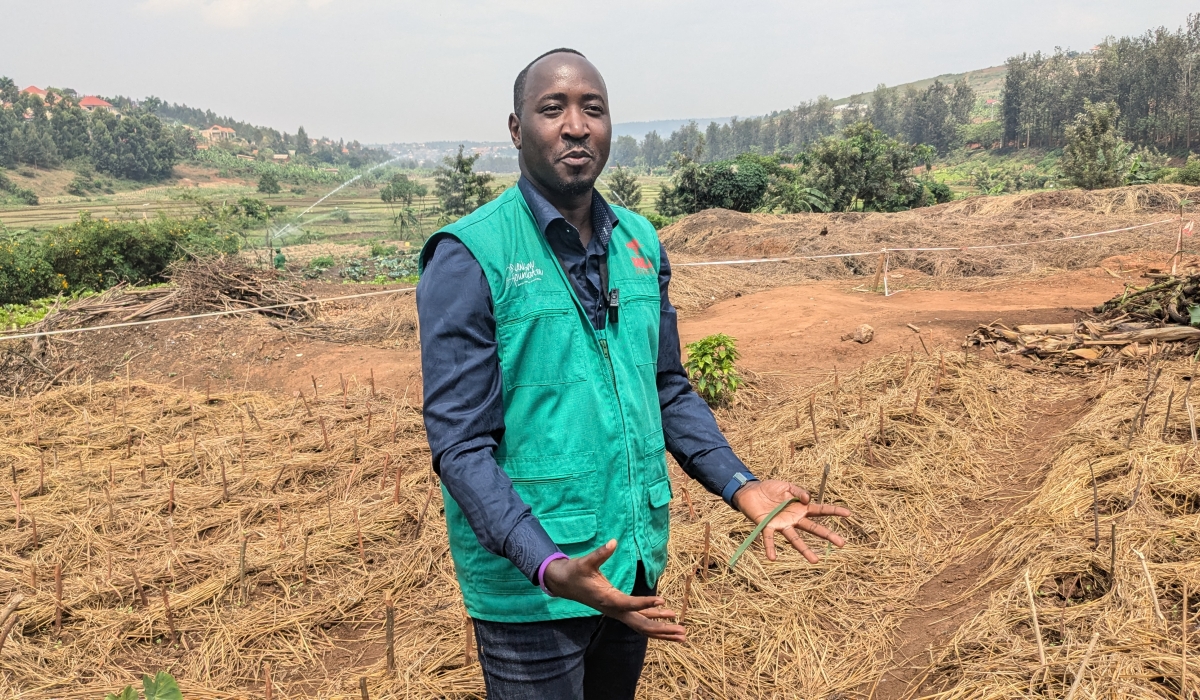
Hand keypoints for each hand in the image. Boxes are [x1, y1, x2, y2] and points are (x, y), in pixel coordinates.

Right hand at [542, 540, 685, 642]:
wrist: (564, 584)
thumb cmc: (575, 572)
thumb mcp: (585, 562)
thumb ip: (599, 554)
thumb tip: (612, 542)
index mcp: (607, 599)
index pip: (629, 604)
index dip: (645, 603)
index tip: (662, 601)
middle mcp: (614, 610)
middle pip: (641, 624)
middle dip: (662, 629)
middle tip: (682, 631)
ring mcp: (617, 612)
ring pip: (642, 626)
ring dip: (662, 630)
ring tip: (682, 633)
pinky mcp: (619, 610)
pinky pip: (640, 620)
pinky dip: (655, 622)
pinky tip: (669, 620)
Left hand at [731, 479, 850, 562]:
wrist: (752, 491)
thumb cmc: (771, 489)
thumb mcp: (787, 486)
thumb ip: (799, 492)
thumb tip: (808, 500)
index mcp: (801, 508)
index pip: (821, 510)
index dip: (834, 511)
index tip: (849, 514)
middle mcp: (794, 519)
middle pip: (813, 528)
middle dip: (828, 535)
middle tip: (842, 544)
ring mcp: (782, 524)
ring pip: (795, 539)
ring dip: (804, 550)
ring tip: (815, 561)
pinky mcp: (767, 526)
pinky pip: (769, 538)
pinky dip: (770, 547)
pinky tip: (772, 558)